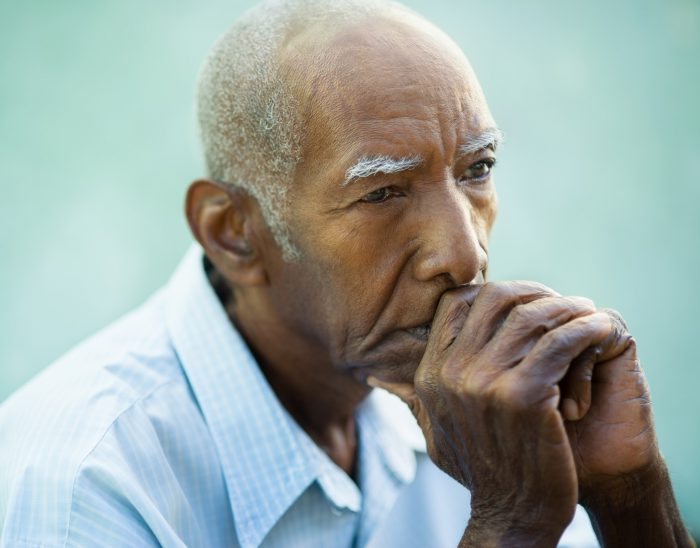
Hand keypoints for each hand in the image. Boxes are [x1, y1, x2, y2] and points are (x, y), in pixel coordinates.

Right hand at [370, 281, 615, 544]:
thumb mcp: (434, 429)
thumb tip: (373, 375)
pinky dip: (586, 330)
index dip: (492, 292)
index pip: (455, 302)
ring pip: (531, 316)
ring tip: (588, 315)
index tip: (524, 302)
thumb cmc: (480, 467)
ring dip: (567, 309)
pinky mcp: (523, 396)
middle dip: (533, 292)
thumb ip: (409, 396)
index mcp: (429, 374)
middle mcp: (450, 373)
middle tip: (562, 304)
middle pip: (494, 297)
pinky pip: (560, 342)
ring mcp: (484, 383)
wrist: (511, 516)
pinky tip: (601, 329)